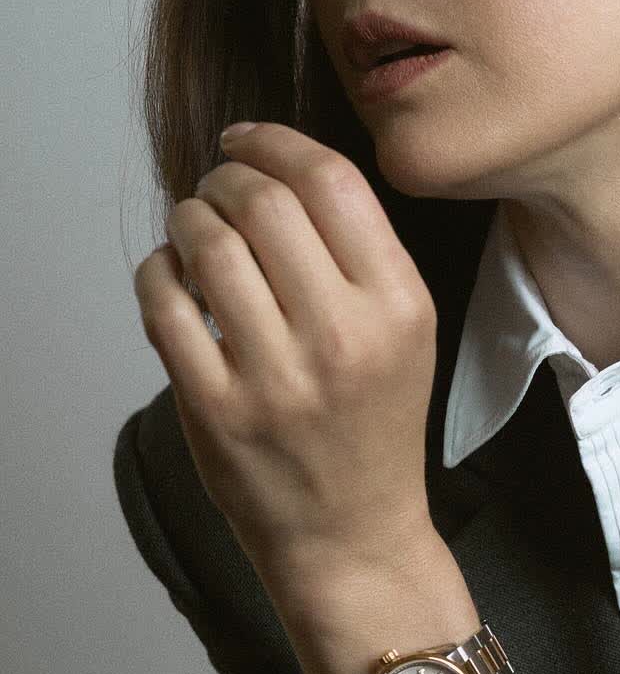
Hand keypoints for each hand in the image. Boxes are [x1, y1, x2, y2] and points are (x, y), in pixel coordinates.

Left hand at [132, 122, 438, 594]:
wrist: (354, 532)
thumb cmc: (374, 424)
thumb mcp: (407, 330)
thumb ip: (359, 253)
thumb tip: (276, 168)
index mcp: (400, 305)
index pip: (333, 182)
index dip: (276, 143)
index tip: (247, 141)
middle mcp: (344, 336)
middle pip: (264, 202)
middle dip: (225, 177)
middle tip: (215, 187)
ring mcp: (277, 376)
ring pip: (208, 244)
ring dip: (187, 218)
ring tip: (192, 229)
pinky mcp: (217, 410)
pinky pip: (164, 306)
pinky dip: (157, 272)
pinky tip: (171, 276)